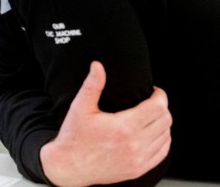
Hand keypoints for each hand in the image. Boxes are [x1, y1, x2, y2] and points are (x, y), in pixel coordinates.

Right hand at [39, 61, 170, 186]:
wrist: (70, 165)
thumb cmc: (74, 136)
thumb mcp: (80, 107)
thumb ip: (92, 85)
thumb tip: (98, 66)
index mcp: (123, 127)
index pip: (157, 108)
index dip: (160, 96)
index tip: (154, 91)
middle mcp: (134, 144)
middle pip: (165, 120)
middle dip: (162, 107)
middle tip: (152, 101)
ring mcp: (138, 159)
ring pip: (166, 136)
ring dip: (163, 123)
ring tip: (151, 116)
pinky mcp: (139, 169)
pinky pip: (162, 152)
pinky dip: (162, 140)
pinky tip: (152, 133)